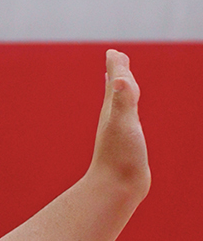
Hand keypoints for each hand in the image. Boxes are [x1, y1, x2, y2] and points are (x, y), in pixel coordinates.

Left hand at [88, 50, 148, 199]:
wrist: (116, 189)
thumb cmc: (120, 156)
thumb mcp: (124, 123)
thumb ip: (123, 100)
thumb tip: (117, 79)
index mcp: (113, 111)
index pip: (114, 83)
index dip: (116, 67)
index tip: (112, 52)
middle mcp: (113, 120)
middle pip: (114, 91)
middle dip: (117, 73)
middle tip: (116, 59)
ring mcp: (119, 133)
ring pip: (119, 106)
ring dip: (120, 92)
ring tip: (119, 83)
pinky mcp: (126, 146)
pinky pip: (127, 123)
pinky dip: (128, 115)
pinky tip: (128, 118)